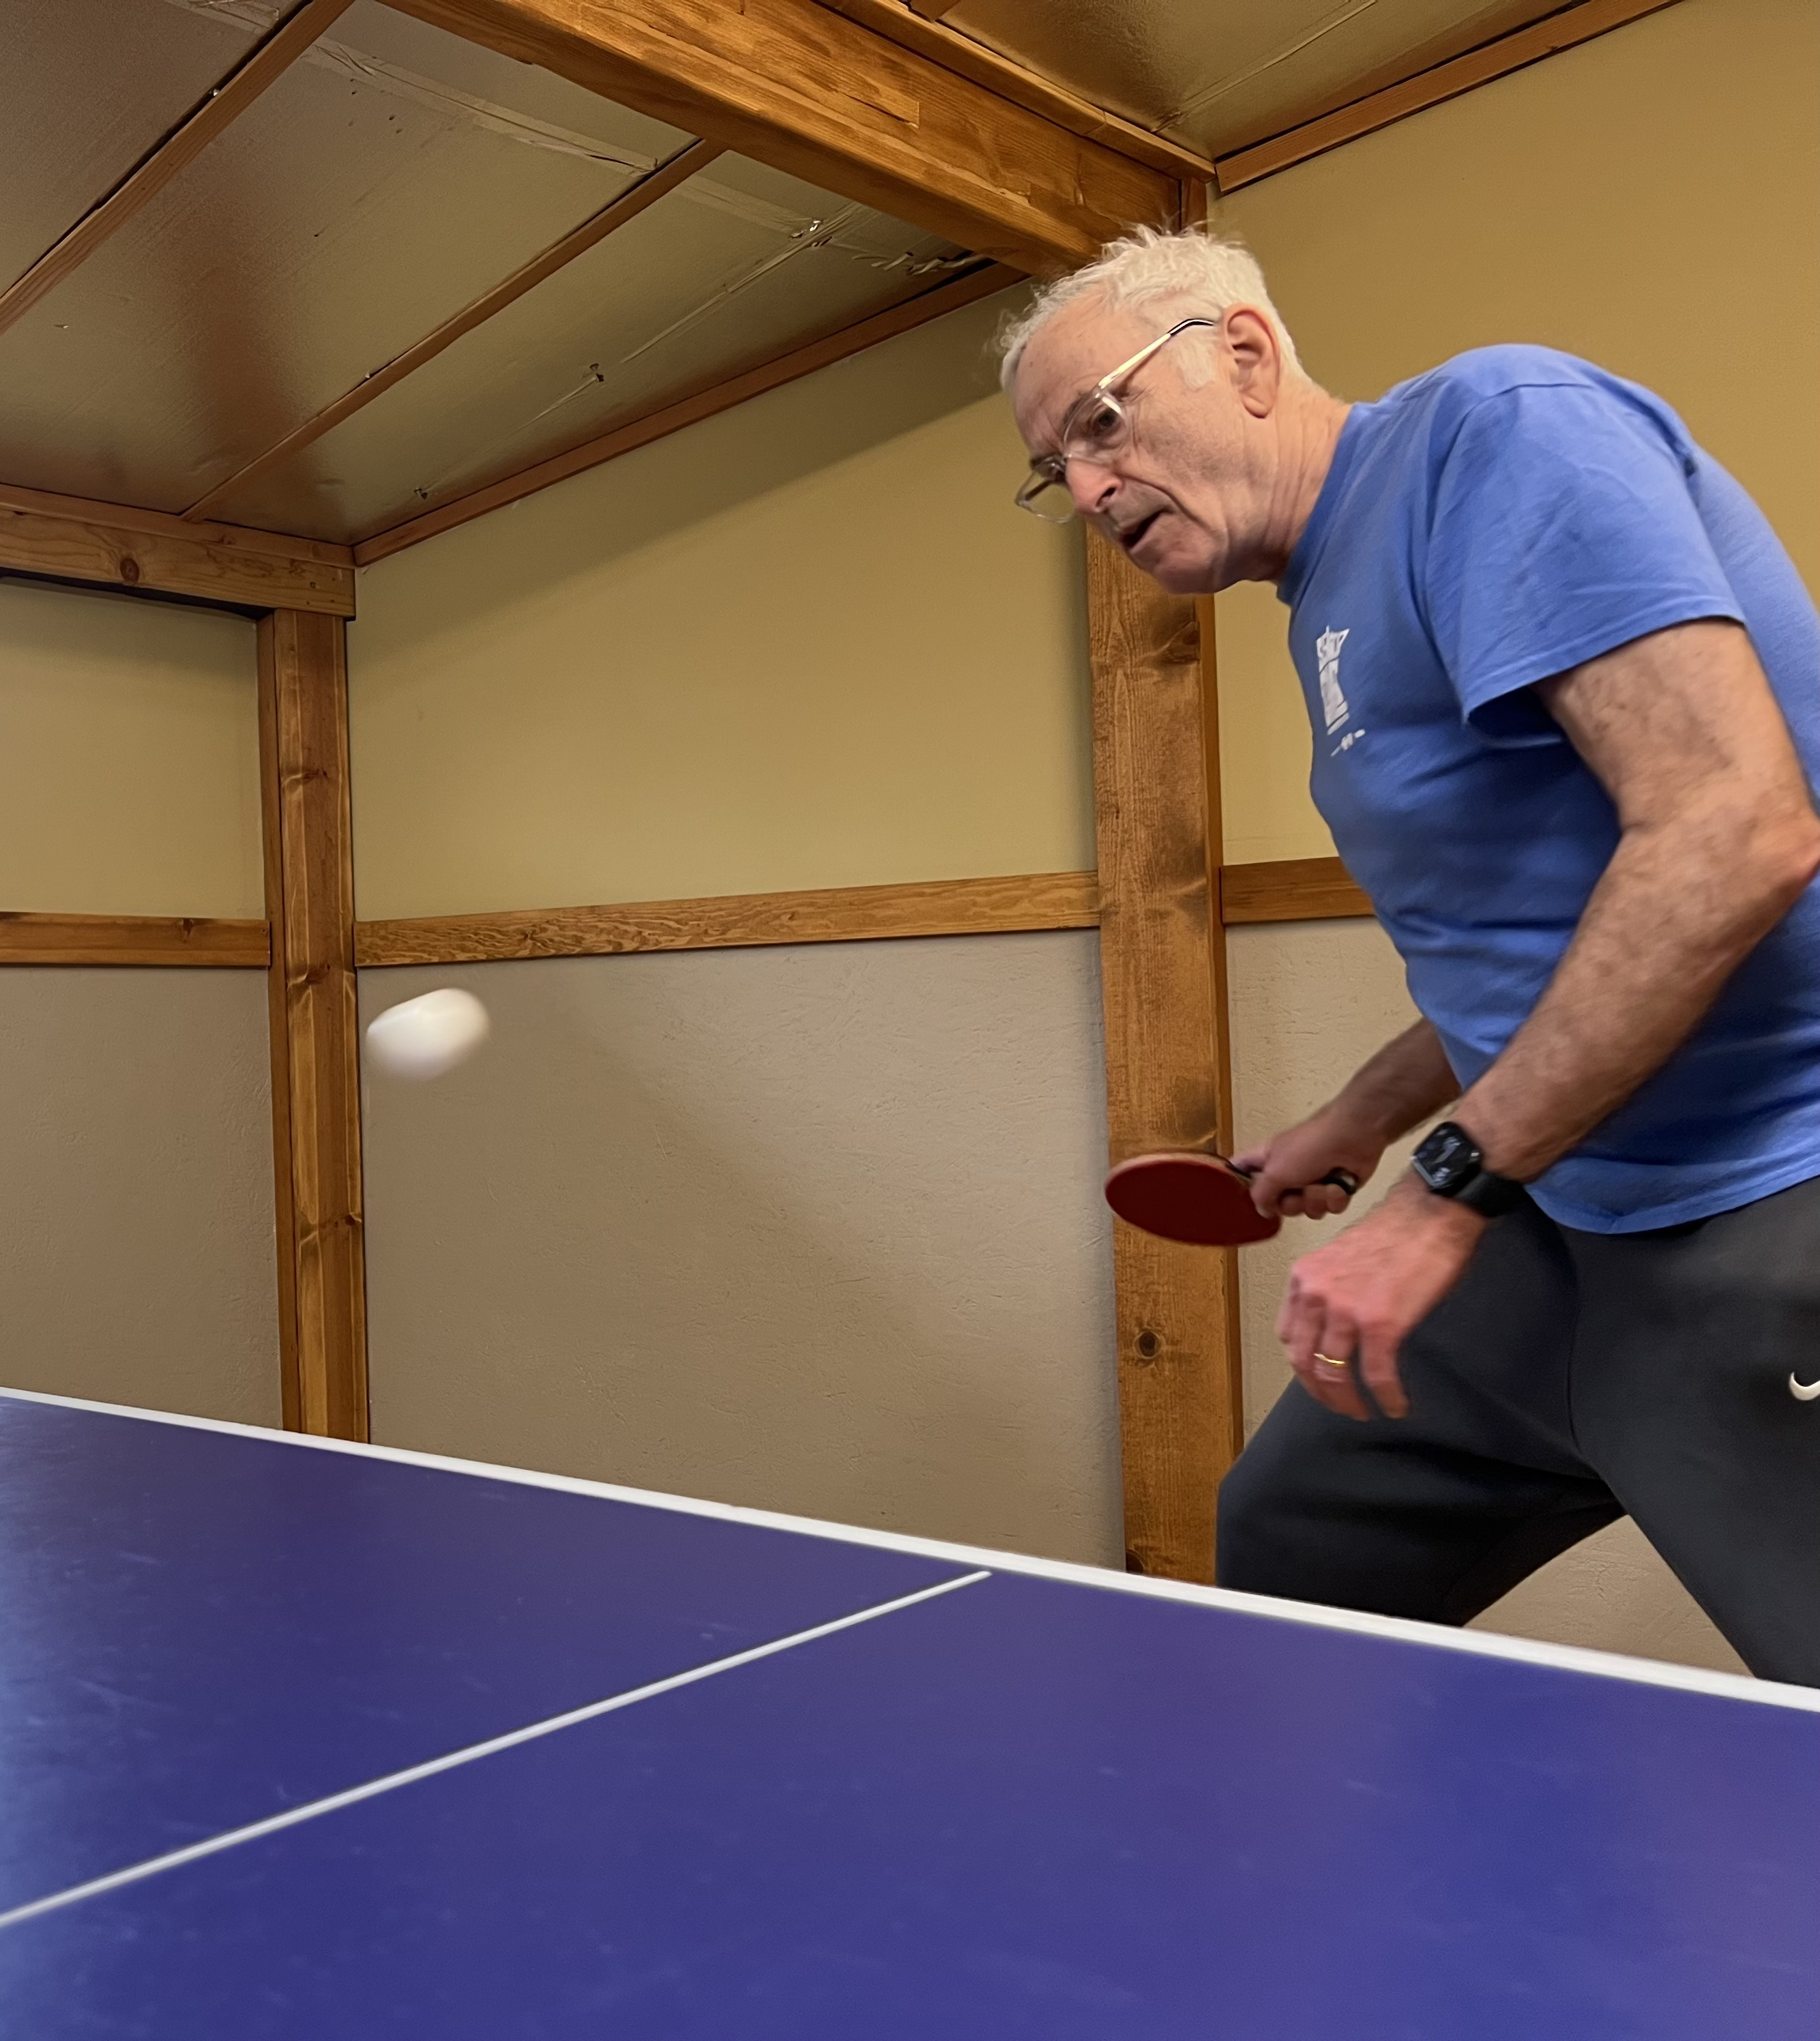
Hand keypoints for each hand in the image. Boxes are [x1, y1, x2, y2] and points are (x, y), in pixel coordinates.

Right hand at [1232, 1103, 1386, 1220]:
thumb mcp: (1275, 1172)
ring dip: (1316, 1200)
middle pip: (1278, 1204)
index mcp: (1266, 1161)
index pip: (1240, 1170)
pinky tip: (1340, 1186)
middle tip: (1297, 1192)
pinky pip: (1330, 1208)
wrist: (1354, 1135)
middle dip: (1291, 1204)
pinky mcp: (1336, 1188)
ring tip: (1323, 1185)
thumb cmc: (1308, 1148)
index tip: (1234, 1200)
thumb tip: (1263, 1211)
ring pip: (1306, 1209)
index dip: (1235, 1184)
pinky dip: (1334, 1198)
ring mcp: (1312, 1180)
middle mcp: (1287, 1172)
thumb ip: (1261, 1195)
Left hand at [1277, 1177, 1485, 1419]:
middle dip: (1321, 1392)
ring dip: (1348, 1402)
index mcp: (1304, 1277)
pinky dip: (1386, 1397)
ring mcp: (1345, 1310)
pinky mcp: (1380, 1323)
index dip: (1302, 1365)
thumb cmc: (1395, 1232)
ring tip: (1365, 1412)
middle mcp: (1316, 1294)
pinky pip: (1377, 1375)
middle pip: (1304, 1361)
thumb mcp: (1341, 1257)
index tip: (1319, 1378)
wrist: (1430, 1213)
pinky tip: (1396, 1406)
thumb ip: (1330, 1290)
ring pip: (1334, 1373)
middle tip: (1340, 1406)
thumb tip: (1334, 1326)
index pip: (1288, 1335)